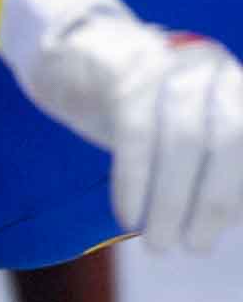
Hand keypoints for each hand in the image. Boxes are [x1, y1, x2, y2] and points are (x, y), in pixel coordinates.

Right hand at [1, 0, 242, 251]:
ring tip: (159, 244)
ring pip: (182, 140)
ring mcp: (168, 64)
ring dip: (171, 201)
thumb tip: (231, 217)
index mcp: (234, 86)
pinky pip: (135, 132)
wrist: (74, 54)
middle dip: (214, 201)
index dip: (239, 192)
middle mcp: (212, 67)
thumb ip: (216, 166)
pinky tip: (127, 216)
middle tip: (195, 247)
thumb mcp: (186, 131)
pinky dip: (133, 181)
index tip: (226, 231)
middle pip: (227, 140)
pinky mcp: (124, 70)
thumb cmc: (142, 109)